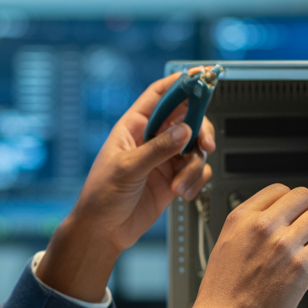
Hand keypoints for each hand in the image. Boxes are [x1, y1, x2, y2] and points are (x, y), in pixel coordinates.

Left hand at [36, 72, 215, 301]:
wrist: (103, 232)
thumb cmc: (102, 197)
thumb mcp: (128, 169)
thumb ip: (158, 149)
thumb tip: (184, 130)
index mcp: (134, 127)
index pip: (160, 95)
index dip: (181, 82)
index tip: (202, 74)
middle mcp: (151, 139)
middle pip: (186, 119)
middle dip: (200, 130)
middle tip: (205, 144)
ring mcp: (165, 160)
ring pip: (195, 149)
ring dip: (193, 168)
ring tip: (179, 186)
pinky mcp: (174, 179)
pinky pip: (197, 172)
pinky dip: (196, 182)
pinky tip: (182, 194)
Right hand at [160, 184, 307, 307]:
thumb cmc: (221, 294)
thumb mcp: (225, 245)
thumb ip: (248, 228)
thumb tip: (273, 219)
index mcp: (241, 218)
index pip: (278, 190)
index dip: (289, 202)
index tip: (292, 213)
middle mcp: (263, 226)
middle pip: (303, 197)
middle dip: (307, 211)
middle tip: (306, 226)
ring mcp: (283, 244)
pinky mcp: (301, 266)